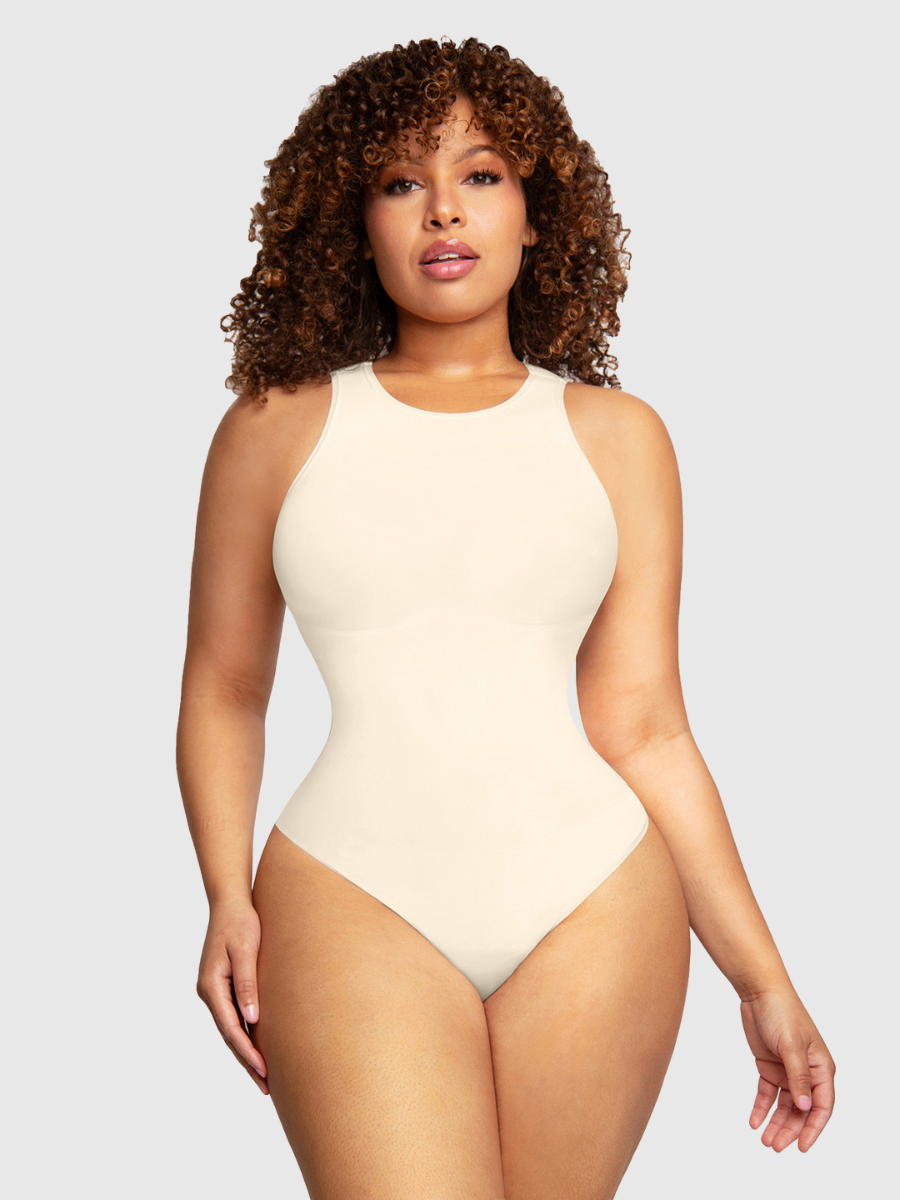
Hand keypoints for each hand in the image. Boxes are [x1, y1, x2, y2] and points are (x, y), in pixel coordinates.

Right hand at [197, 897, 268, 1095]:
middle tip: (267, 1087)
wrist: (230, 902)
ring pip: (231, 1028)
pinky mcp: (223, 985)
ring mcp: (215, 990)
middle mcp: (210, 992)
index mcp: (211, 986)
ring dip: (246, 1051)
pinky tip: (257, 1045)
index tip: (264, 1071)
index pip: (231, 1029)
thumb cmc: (240, 922)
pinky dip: (245, 1033)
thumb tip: (252, 1019)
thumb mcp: (246, 950)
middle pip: (229, 1035)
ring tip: (264, 1076)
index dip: (247, 1052)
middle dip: (247, 1061)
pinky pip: (234, 1016)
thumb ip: (247, 983)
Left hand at [739, 987, 834, 1151]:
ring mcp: (788, 1070)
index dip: (813, 1129)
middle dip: (790, 1130)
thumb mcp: (792, 1046)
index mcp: (821, 1067)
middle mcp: (807, 1072)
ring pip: (784, 1105)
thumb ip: (799, 1078)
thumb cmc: (782, 1013)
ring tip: (765, 1141)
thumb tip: (806, 1108)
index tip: (802, 1147)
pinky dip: (762, 1108)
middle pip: (801, 1110)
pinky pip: (767, 1093)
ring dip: (776, 1123)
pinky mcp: (770, 1066)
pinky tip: (754, 1121)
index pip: (822, 1106)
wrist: (759, 992)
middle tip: (775, 1146)